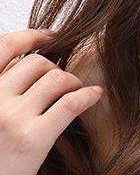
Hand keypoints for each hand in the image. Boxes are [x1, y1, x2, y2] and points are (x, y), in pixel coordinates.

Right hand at [0, 29, 103, 174]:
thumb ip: (3, 94)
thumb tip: (28, 70)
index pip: (3, 46)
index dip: (30, 37)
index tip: (51, 36)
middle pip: (36, 62)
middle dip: (58, 68)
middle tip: (68, 83)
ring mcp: (10, 116)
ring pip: (56, 78)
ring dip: (74, 82)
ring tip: (79, 93)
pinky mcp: (33, 138)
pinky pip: (69, 102)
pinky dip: (87, 95)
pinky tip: (96, 96)